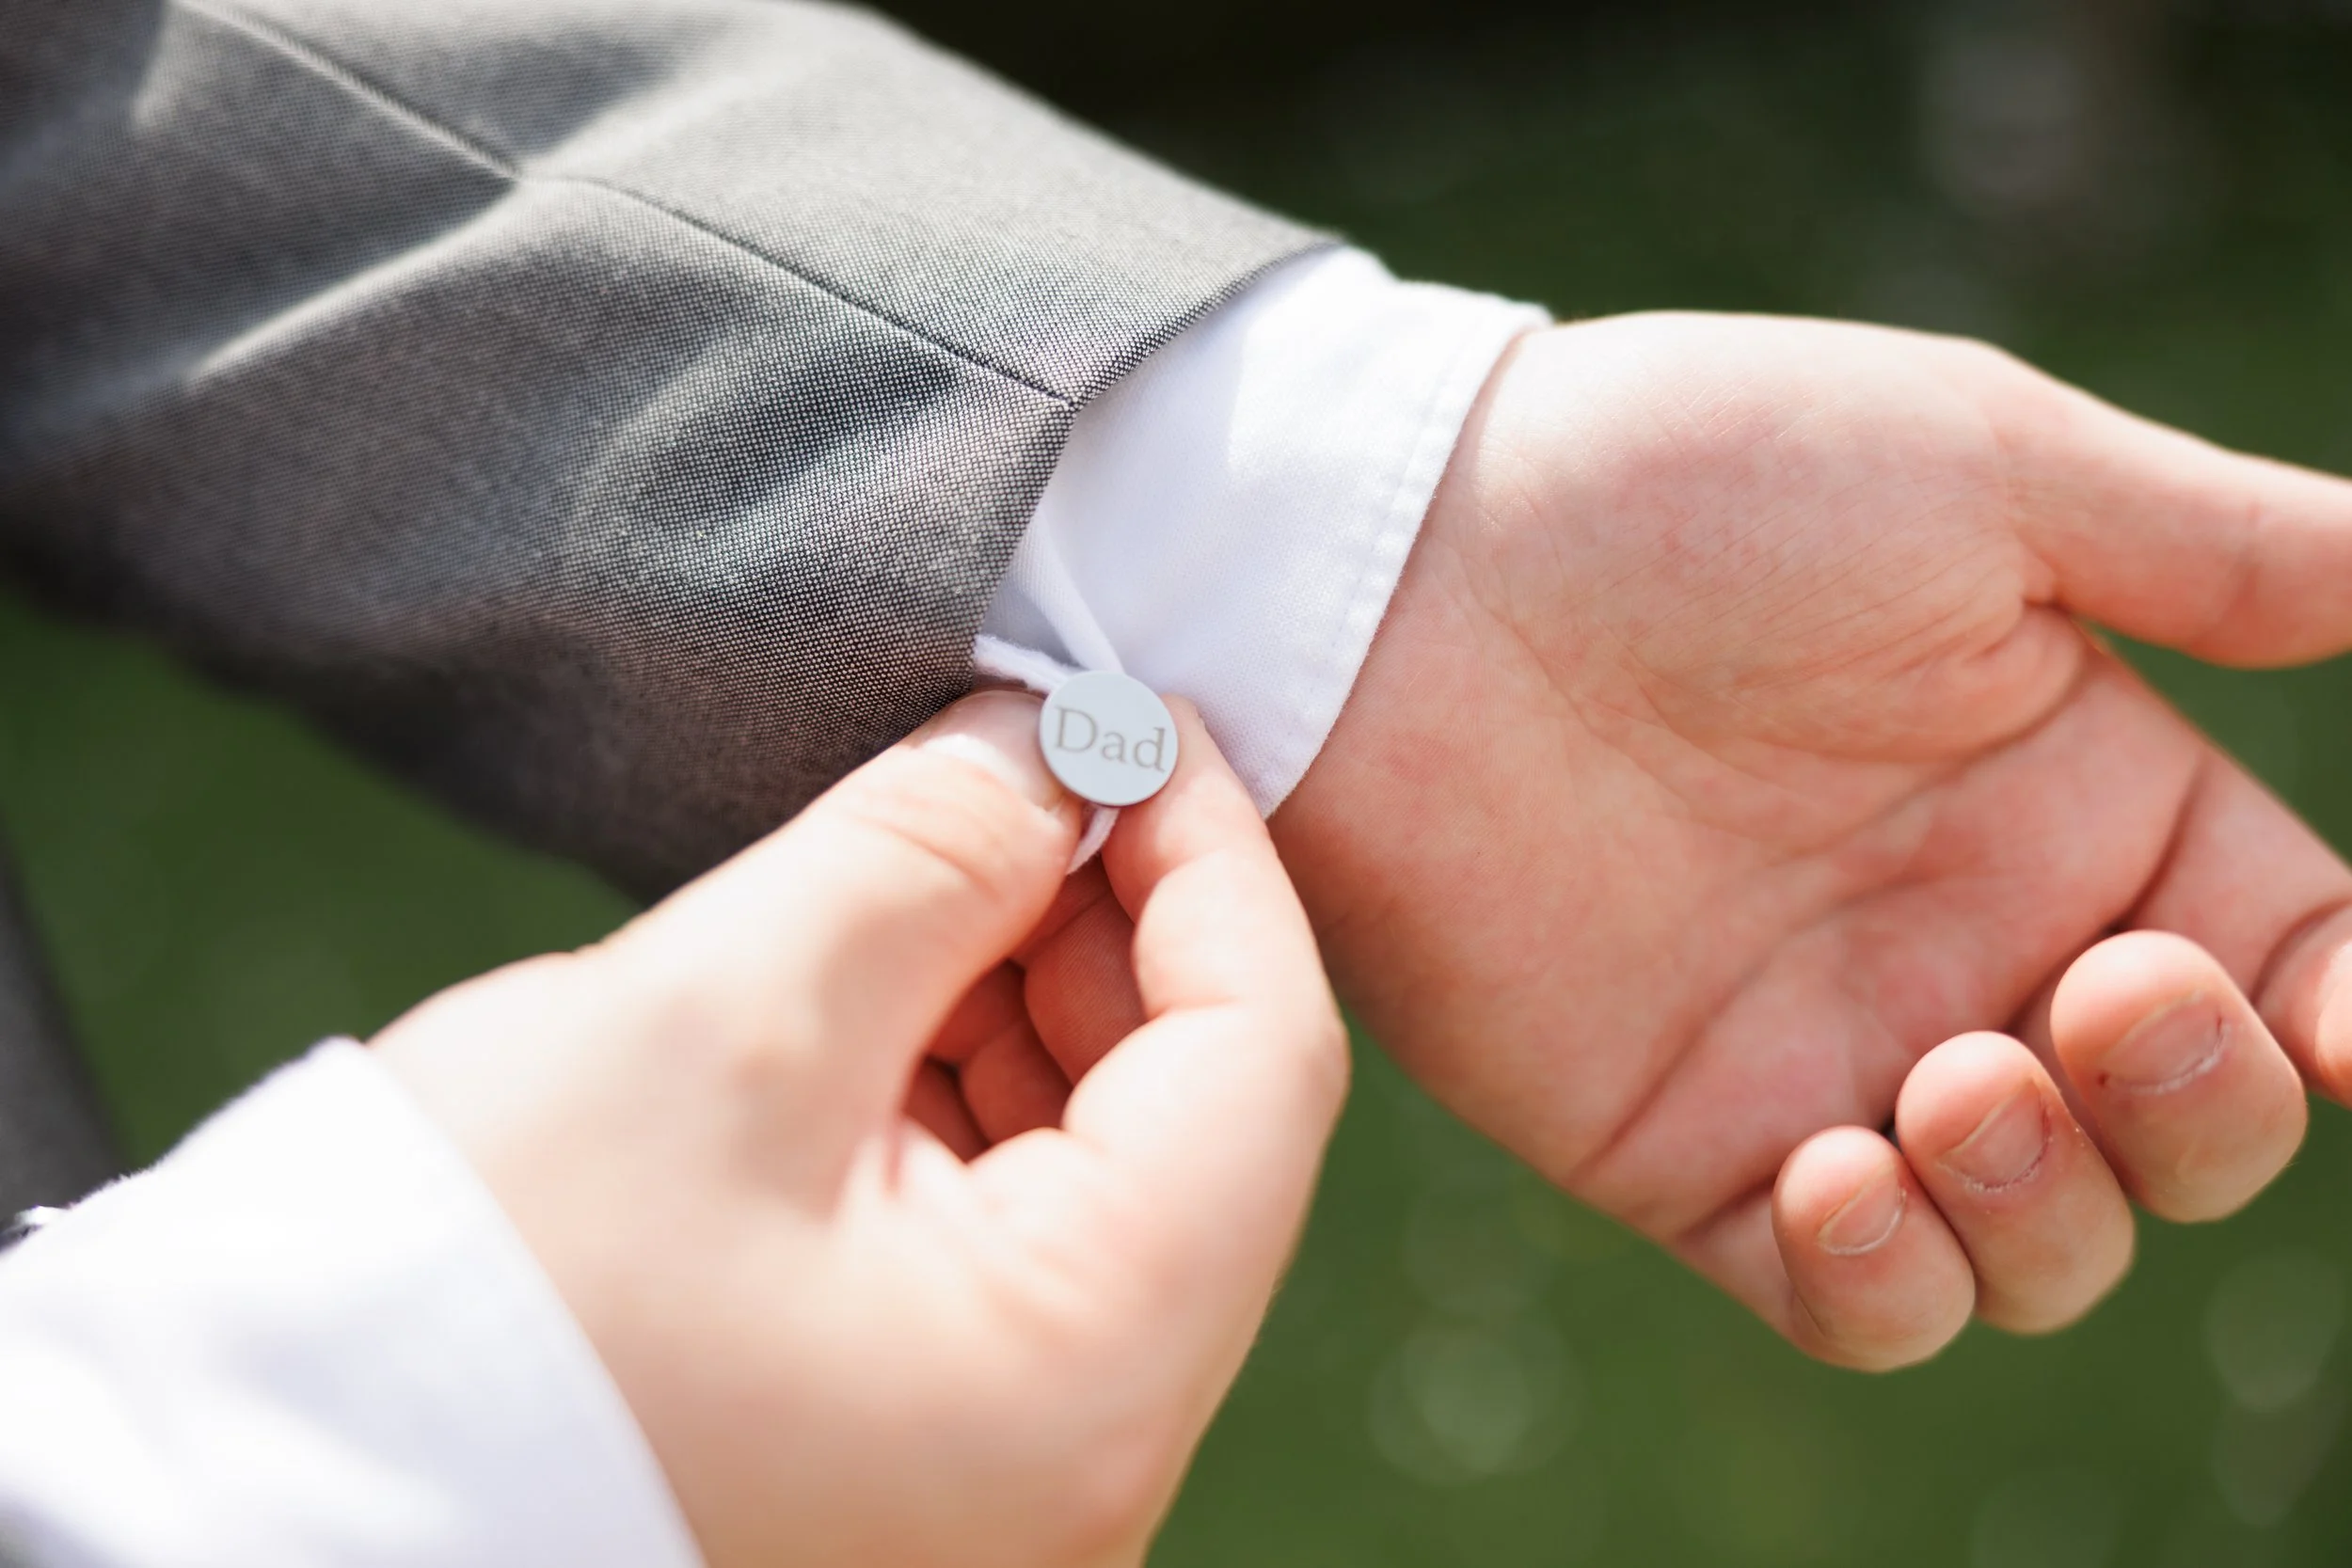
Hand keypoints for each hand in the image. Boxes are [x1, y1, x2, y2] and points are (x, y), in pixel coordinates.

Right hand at [374, 690, 1345, 1567]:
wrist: (266, 1490)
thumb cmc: (472, 1290)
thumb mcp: (719, 1018)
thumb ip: (926, 853)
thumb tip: (1049, 747)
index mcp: (1081, 1383)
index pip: (1262, 1064)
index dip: (1214, 856)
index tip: (1135, 715)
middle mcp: (1083, 1462)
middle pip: (1197, 1119)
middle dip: (1113, 917)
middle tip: (1017, 765)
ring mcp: (1005, 1469)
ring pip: (1105, 1168)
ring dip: (1033, 992)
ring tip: (930, 861)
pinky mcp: (920, 1445)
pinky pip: (1009, 1233)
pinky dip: (966, 1087)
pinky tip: (883, 980)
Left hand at [1273, 313, 2351, 1367]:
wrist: (1400, 571)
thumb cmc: (1683, 484)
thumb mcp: (1981, 470)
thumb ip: (2216, 547)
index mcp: (2081, 794)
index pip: (2295, 963)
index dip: (2345, 1015)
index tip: (2343, 1015)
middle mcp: (1969, 942)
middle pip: (2180, 1135)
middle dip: (2196, 1112)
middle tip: (2100, 1001)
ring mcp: (1824, 1053)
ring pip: (2034, 1248)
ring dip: (2050, 1209)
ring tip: (1954, 1081)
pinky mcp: (1678, 1140)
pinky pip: (1842, 1297)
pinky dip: (1884, 1279)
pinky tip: (1837, 1171)